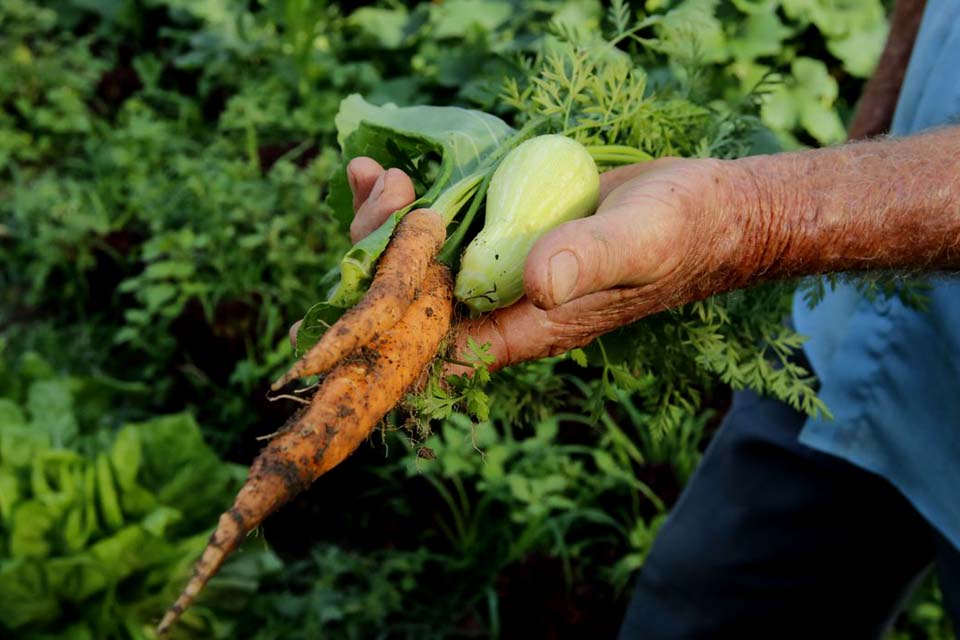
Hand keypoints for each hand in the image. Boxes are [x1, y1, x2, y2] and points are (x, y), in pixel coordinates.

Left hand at [293, 155, 753, 370]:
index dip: (392, 312)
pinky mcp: (500, 231)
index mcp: (525, 329)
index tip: (379, 257)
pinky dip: (406, 202)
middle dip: (379, 252)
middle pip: (413, 299)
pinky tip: (379, 169)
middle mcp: (500, 305)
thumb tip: (538, 282)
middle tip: (387, 191)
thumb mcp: (640, 242)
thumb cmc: (679, 232)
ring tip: (372, 173)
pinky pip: (439, 225)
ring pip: (417, 261)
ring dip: (383, 222)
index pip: (436, 343)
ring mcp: (497, 268)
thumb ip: (592, 261)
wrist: (703, 209)